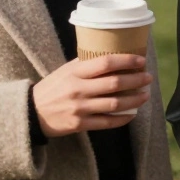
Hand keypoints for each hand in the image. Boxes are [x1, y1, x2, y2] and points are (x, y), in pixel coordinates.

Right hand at [32, 55, 152, 136]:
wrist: (31, 112)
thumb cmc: (52, 88)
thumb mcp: (65, 70)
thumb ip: (85, 64)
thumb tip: (112, 55)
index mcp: (75, 72)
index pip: (106, 62)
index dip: (127, 60)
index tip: (141, 60)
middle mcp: (78, 89)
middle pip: (114, 83)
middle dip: (136, 80)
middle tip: (148, 77)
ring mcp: (80, 108)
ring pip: (114, 104)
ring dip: (134, 100)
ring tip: (145, 95)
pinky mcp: (80, 124)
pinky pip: (107, 122)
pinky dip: (122, 118)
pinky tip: (132, 114)